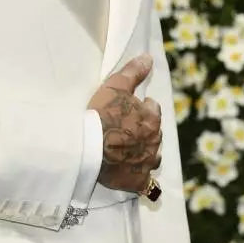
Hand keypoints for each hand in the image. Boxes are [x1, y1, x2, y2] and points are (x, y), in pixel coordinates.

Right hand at [87, 54, 161, 193]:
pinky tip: (139, 179)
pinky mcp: (138, 181)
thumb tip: (149, 58)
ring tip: (131, 151)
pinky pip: (148, 185)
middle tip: (127, 129)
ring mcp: (147, 163)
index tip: (131, 109)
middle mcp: (155, 141)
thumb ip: (134, 72)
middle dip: (145, 130)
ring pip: (153, 156)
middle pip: (154, 133)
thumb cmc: (102, 114)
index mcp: (152, 119)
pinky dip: (145, 181)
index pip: (153, 109)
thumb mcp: (116, 86)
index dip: (142, 107)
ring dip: (146, 153)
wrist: (88, 147)